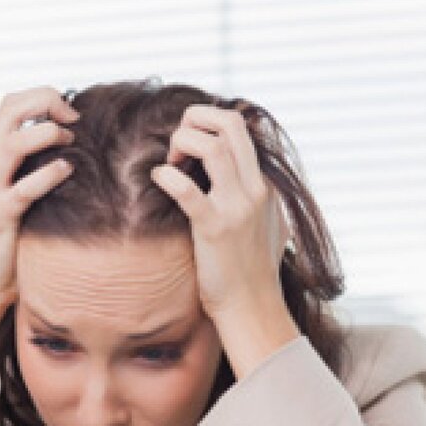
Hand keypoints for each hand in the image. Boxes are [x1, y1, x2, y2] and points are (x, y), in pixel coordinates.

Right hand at [0, 87, 78, 306]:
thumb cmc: (11, 234)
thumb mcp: (16, 189)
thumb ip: (32, 164)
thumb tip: (72, 141)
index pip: (11, 104)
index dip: (43, 96)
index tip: (71, 113)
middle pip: (10, 109)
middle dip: (47, 101)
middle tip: (74, 119)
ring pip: (14, 143)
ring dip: (48, 134)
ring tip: (70, 144)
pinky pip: (24, 188)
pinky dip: (49, 174)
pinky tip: (67, 170)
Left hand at [149, 105, 291, 321]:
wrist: (252, 308)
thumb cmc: (251, 272)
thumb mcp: (267, 226)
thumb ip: (259, 201)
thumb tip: (257, 185)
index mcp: (264, 185)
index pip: (239, 128)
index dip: (206, 125)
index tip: (186, 148)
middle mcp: (255, 189)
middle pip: (231, 122)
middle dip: (196, 117)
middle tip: (177, 143)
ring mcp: (237, 208)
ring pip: (213, 147)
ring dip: (183, 142)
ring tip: (170, 162)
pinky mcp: (215, 229)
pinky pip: (188, 190)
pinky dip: (167, 177)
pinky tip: (158, 179)